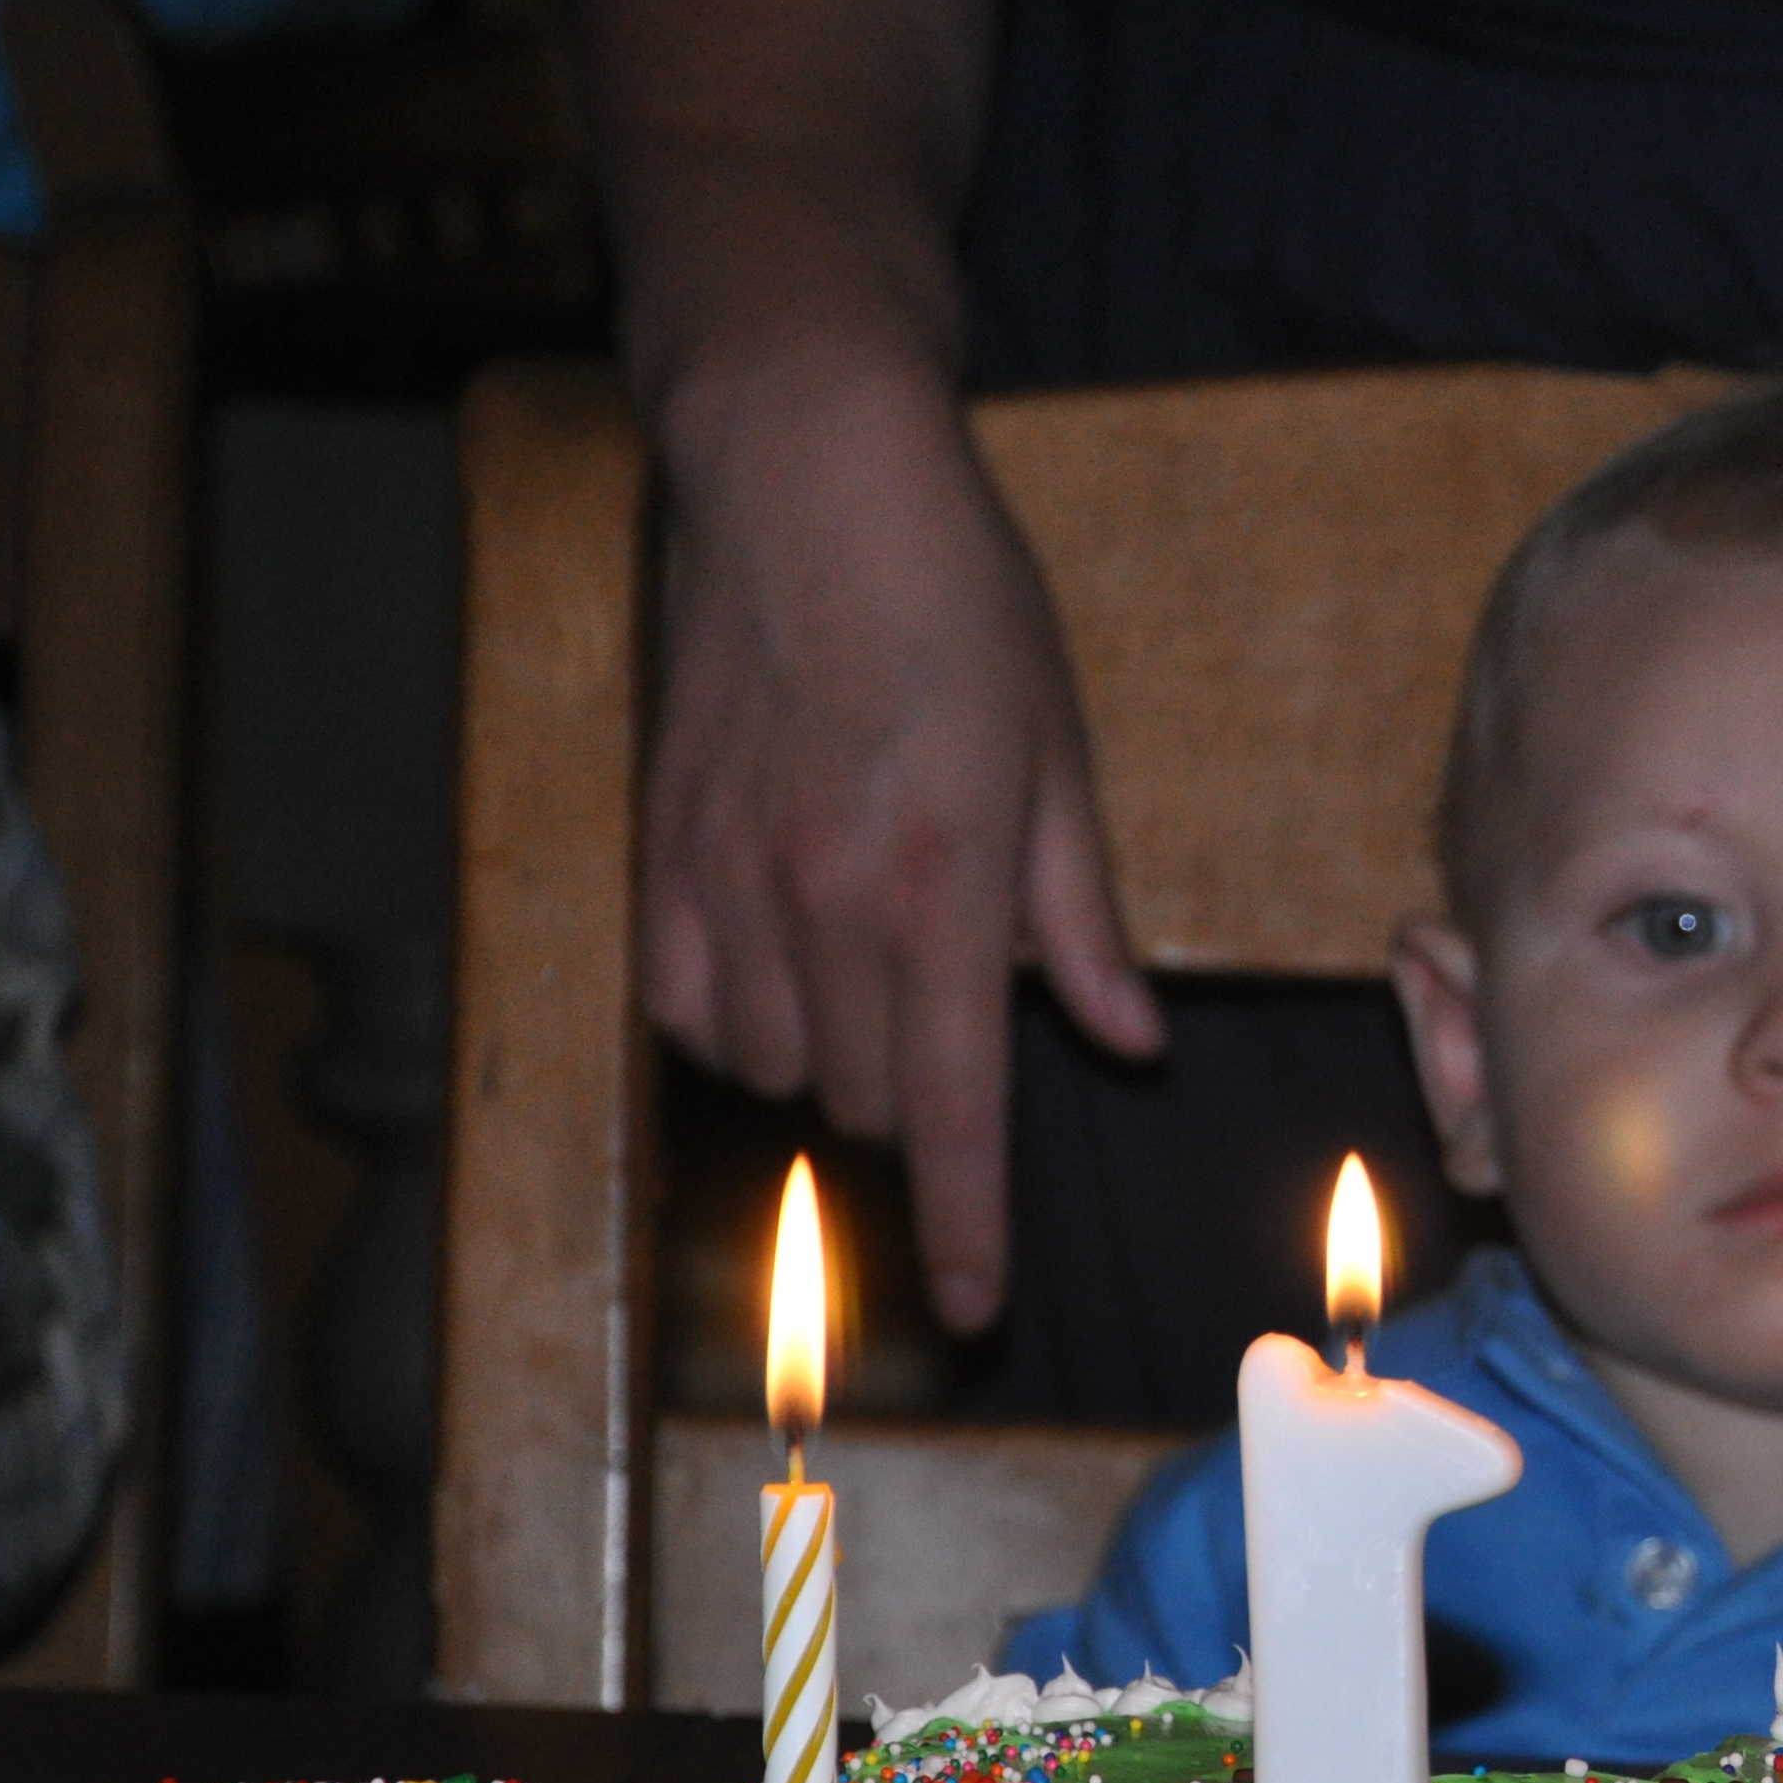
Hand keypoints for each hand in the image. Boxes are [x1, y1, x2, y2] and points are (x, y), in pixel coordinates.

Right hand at [639, 372, 1163, 1332]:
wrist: (805, 473)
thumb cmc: (958, 597)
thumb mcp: (1057, 754)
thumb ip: (1079, 919)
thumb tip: (1128, 1042)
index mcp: (939, 888)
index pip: (950, 1111)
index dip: (966, 1227)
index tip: (976, 1309)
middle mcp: (821, 903)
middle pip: (866, 1103)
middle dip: (917, 1096)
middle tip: (950, 996)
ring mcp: (722, 879)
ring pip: (776, 1068)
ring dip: (831, 1054)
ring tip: (869, 952)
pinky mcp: (655, 847)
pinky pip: (686, 1007)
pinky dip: (737, 1016)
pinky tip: (780, 951)